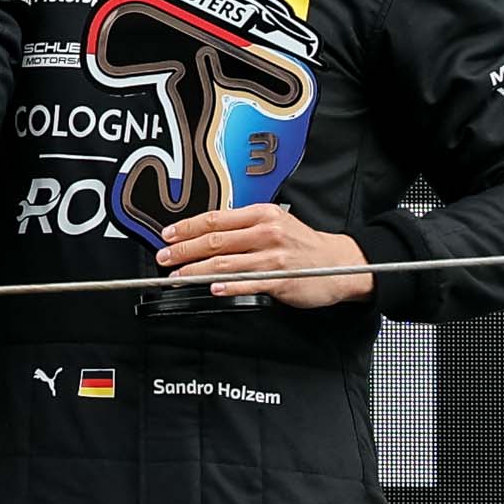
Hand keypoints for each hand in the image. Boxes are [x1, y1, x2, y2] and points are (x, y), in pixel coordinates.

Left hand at [155, 203, 374, 307]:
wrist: (340, 262)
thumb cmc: (303, 244)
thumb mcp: (275, 223)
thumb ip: (242, 226)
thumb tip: (205, 233)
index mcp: (261, 215)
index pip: (215, 219)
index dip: (186, 228)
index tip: (166, 236)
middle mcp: (266, 232)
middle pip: (214, 241)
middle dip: (182, 250)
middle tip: (164, 258)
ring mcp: (273, 256)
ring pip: (225, 263)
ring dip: (196, 271)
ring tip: (177, 277)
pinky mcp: (280, 279)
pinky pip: (247, 282)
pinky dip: (227, 285)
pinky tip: (211, 288)